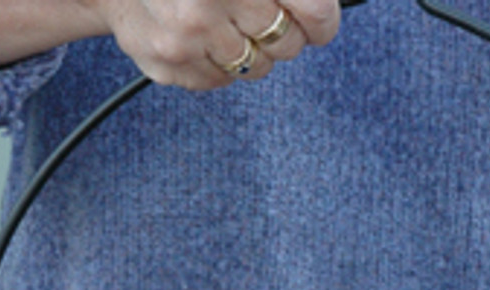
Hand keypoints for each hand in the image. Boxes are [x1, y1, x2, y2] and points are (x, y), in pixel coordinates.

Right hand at [0, 0, 337, 86]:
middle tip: (254, 13)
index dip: (320, 19)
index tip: (313, 20)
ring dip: (248, 49)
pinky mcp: (168, 67)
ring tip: (222, 23)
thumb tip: (321, 18)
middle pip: (286, 43)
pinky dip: (217, 63)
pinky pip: (220, 82)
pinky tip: (198, 38)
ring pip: (255, 68)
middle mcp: (206, 5)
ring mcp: (185, 40)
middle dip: (279, 30)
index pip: (313, 10)